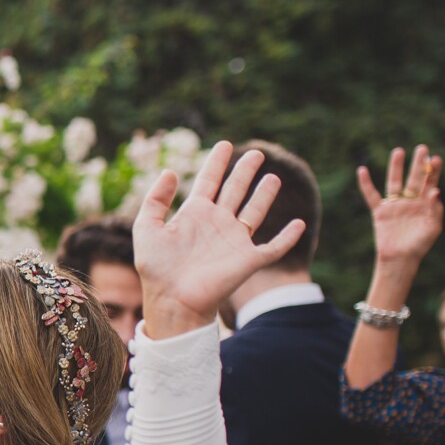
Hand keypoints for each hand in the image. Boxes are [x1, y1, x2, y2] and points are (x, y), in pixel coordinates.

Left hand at [133, 140, 306, 337]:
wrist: (172, 300)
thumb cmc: (157, 268)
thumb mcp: (146, 229)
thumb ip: (155, 200)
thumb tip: (169, 171)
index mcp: (194, 215)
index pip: (208, 182)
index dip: (216, 163)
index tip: (225, 144)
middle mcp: (217, 224)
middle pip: (234, 191)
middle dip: (244, 172)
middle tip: (256, 153)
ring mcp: (234, 241)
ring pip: (255, 212)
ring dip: (264, 195)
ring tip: (273, 177)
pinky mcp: (248, 260)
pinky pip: (274, 247)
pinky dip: (288, 237)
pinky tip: (297, 224)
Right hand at [357, 144, 442, 272]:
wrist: (400, 259)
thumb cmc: (419, 246)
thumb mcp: (433, 228)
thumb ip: (435, 209)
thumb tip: (435, 191)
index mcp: (424, 205)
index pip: (430, 183)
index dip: (433, 171)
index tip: (435, 159)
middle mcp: (410, 202)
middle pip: (414, 178)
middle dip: (418, 163)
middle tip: (422, 148)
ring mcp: (394, 206)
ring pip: (394, 182)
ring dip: (396, 167)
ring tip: (398, 151)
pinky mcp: (380, 212)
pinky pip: (371, 195)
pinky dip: (365, 184)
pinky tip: (362, 170)